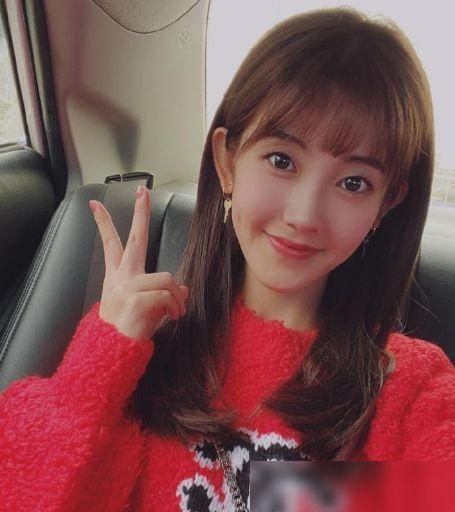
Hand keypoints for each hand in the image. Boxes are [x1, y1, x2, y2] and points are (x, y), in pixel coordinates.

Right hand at [89, 185, 188, 340]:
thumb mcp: (143, 306)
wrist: (114, 350)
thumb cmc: (128, 328)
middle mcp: (121, 276)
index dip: (103, 223)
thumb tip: (184, 288)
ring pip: (166, 277)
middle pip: (134, 239)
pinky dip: (176, 306)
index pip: (110, 243)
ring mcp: (127, 286)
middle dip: (139, 213)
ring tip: (177, 311)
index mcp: (117, 276)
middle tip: (142, 191)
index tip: (95, 204)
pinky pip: (168, 294)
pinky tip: (173, 317)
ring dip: (178, 296)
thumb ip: (160, 292)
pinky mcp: (136, 299)